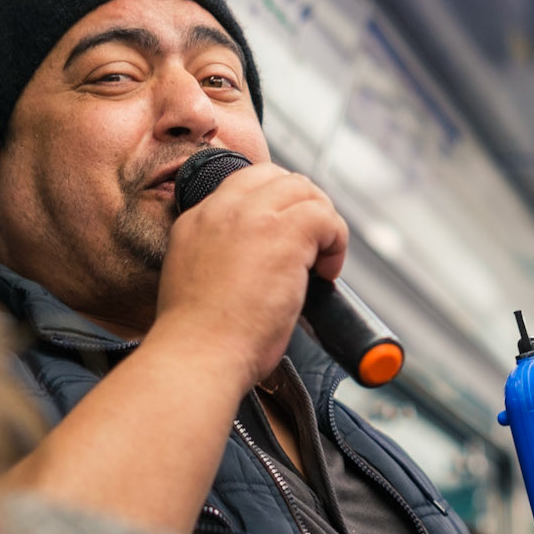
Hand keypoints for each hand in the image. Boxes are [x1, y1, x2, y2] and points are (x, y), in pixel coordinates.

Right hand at [155, 163, 348, 389]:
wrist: (198, 355)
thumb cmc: (201, 340)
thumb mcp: (197, 281)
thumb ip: (223, 259)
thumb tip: (260, 264)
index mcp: (197, 221)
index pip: (245, 185)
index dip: (275, 205)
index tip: (288, 235)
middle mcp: (222, 211)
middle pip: (278, 178)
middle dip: (303, 206)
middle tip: (312, 245)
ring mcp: (253, 218)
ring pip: (305, 191)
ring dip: (323, 224)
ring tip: (320, 262)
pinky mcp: (285, 235)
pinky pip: (325, 218)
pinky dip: (336, 242)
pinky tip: (326, 272)